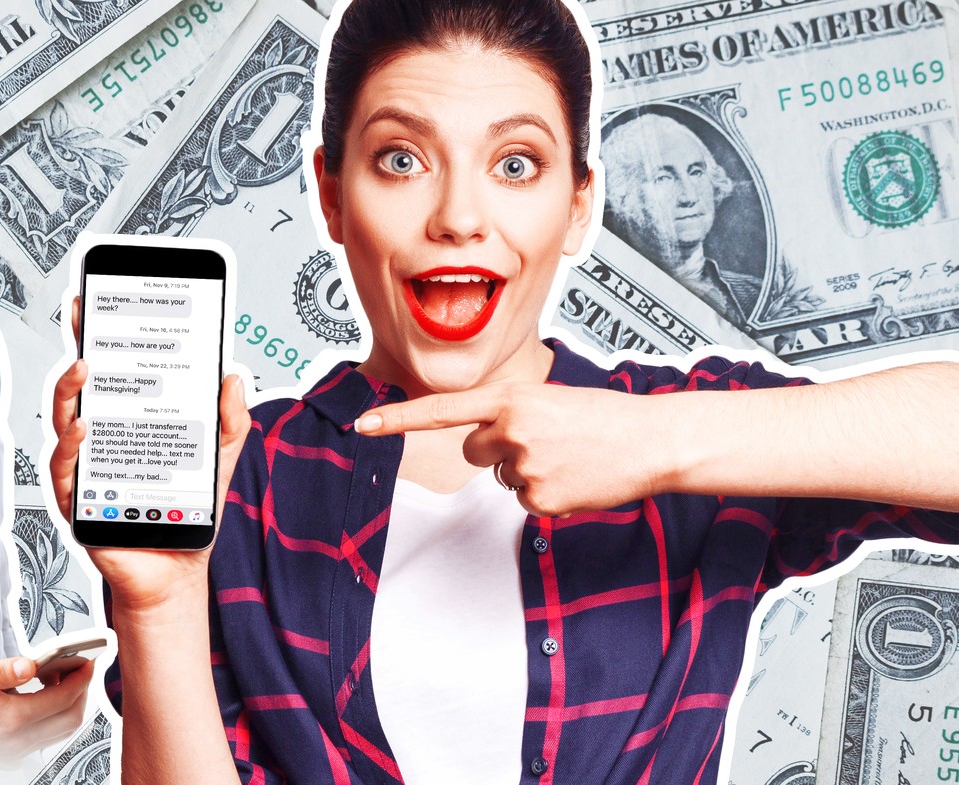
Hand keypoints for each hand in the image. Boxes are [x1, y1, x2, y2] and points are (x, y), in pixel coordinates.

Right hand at [0, 657, 92, 781]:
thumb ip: (2, 672)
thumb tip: (31, 665)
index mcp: (10, 719)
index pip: (62, 699)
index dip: (80, 679)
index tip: (87, 661)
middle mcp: (18, 741)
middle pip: (70, 719)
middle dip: (81, 692)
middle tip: (78, 668)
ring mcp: (17, 753)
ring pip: (61, 731)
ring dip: (68, 705)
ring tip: (58, 679)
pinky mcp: (12, 757)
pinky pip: (46, 738)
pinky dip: (54, 716)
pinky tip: (40, 697)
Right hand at [48, 297, 250, 611]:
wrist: (178, 573)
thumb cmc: (188, 516)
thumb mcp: (219, 460)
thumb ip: (230, 422)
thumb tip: (234, 376)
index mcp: (129, 426)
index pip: (112, 374)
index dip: (102, 337)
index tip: (98, 301)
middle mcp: (100, 443)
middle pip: (81, 389)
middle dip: (79, 348)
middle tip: (85, 318)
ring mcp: (85, 470)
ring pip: (64, 422)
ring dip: (69, 392)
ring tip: (84, 369)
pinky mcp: (78, 502)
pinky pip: (65, 470)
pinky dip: (70, 447)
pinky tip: (84, 428)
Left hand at [355, 383, 667, 515]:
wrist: (652, 441)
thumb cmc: (603, 418)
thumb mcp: (549, 400)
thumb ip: (508, 415)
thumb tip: (481, 445)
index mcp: (512, 397)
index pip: (441, 410)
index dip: (397, 419)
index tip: (362, 426)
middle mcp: (512, 429)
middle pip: (473, 452)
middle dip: (496, 451)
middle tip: (543, 442)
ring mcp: (525, 466)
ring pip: (501, 477)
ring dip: (527, 471)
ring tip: (568, 457)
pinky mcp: (540, 498)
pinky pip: (523, 500)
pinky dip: (545, 493)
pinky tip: (573, 478)